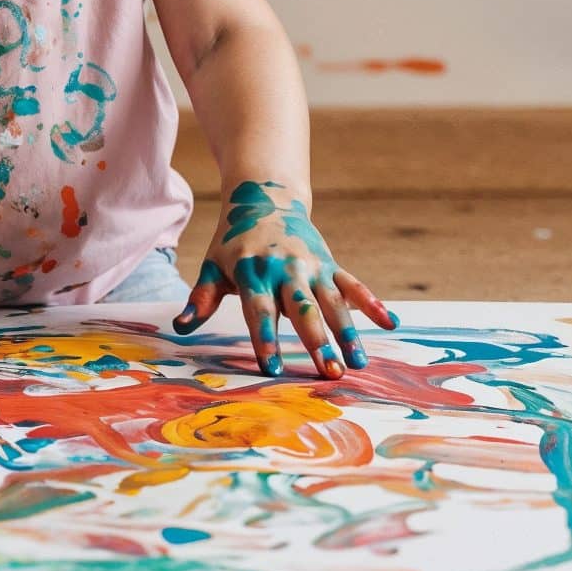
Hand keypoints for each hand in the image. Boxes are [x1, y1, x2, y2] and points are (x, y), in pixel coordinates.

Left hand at [174, 179, 395, 377]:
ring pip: (332, 301)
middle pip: (302, 309)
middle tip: (329, 373)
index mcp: (253, 273)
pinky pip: (354, 284)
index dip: (265, 338)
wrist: (264, 197)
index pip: (259, 311)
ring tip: (358, 362)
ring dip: (347, 331)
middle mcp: (284, 269)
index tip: (272, 368)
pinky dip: (372, 302)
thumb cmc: (234, 242)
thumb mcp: (213, 266)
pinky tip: (390, 323)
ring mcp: (311, 266)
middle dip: (316, 341)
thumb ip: (201, 298)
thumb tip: (181, 327)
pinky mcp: (330, 263)